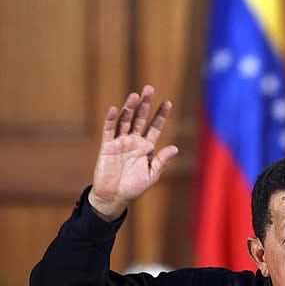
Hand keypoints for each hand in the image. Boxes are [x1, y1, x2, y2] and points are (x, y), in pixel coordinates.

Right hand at [88, 85, 178, 220]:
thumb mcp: (152, 174)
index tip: (168, 103)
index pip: (155, 127)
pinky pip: (109, 131)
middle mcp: (134, 141)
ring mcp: (120, 142)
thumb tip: (175, 147)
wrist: (114, 197)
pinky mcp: (107, 146)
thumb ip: (161, 160)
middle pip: (140, 118)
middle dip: (145, 104)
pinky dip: (112, 120)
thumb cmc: (134, 187)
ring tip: (135, 95)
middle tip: (149, 88)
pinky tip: (116, 109)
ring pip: (125, 121)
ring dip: (129, 108)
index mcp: (146, 147)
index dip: (161, 115)